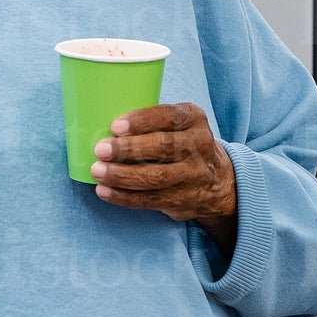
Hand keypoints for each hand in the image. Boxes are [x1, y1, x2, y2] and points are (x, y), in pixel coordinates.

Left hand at [90, 103, 237, 253]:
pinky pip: (150, 200)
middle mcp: (199, 146)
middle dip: (128, 149)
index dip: (142, 121)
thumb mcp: (180, 123)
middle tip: (101, 150)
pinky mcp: (182, 200)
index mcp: (194, 119)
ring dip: (122, 175)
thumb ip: (152, 121)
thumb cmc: (183, 143)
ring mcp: (192, 176)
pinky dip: (123, 197)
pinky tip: (104, 191)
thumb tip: (103, 122)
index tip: (115, 126)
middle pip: (162, 147)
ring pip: (155, 177)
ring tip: (98, 171)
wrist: (218, 182)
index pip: (169, 117)